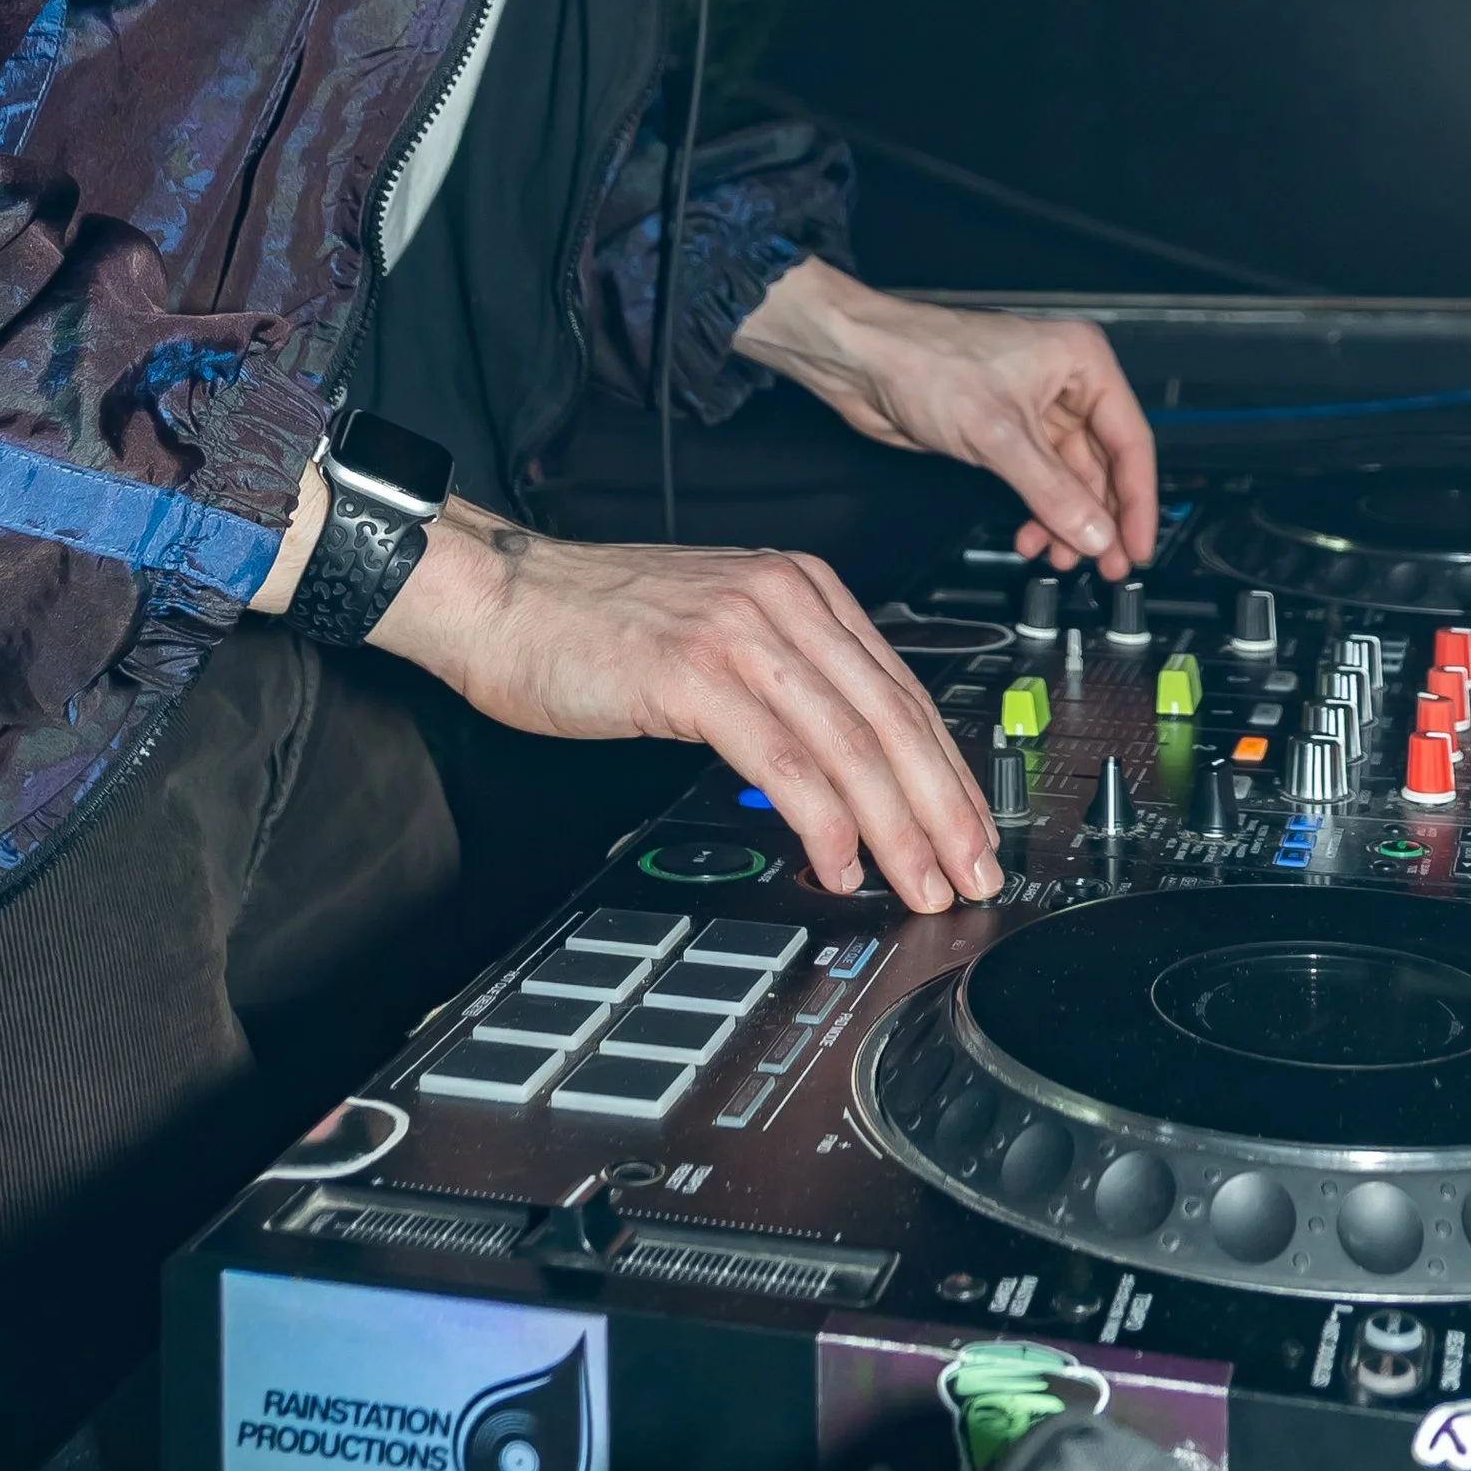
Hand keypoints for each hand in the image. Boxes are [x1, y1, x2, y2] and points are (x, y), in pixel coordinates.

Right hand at [364, 499, 1002, 916]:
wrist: (497, 594)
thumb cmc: (590, 622)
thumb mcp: (715, 630)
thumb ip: (784, 676)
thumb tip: (843, 759)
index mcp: (801, 587)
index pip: (903, 688)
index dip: (947, 769)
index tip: (972, 830)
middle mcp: (784, 599)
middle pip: (894, 717)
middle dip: (944, 808)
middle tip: (970, 873)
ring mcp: (741, 632)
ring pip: (850, 743)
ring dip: (897, 827)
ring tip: (919, 883)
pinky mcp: (694, 672)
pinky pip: (782, 760)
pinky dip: (823, 821)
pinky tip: (839, 863)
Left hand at [733, 262, 1158, 581]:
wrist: (860, 361)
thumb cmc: (924, 361)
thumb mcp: (999, 436)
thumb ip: (1053, 493)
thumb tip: (1096, 534)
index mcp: (1081, 362)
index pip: (1130, 441)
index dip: (1137, 501)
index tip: (1138, 546)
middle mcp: (1064, 382)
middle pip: (1103, 464)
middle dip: (1101, 518)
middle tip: (1107, 565)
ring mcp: (1033, 408)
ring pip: (1069, 478)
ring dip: (1067, 521)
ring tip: (1063, 558)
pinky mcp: (1002, 431)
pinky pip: (1037, 481)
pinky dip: (1038, 511)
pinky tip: (1031, 536)